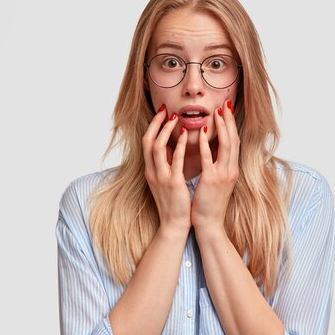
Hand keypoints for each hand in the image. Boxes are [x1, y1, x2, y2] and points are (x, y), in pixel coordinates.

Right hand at [142, 105, 191, 231]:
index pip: (147, 143)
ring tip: (175, 118)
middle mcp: (152, 172)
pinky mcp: (173, 183)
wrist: (174, 224)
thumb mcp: (165, 181)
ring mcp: (161, 177)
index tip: (162, 114)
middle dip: (155, 124)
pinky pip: (175, 161)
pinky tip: (186, 135)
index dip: (153, 126)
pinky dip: (180, 146)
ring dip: (166, 131)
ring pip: (158, 148)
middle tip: (165, 110)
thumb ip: (166, 165)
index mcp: (150, 170)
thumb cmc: (173, 203)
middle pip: (148, 141)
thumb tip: (173, 148)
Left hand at [191, 99, 238, 229]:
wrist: (209, 224)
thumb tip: (213, 151)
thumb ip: (217, 166)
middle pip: (233, 139)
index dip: (231, 125)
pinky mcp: (212, 180)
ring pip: (226, 145)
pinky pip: (209, 158)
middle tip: (225, 104)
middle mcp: (231, 170)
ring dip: (222, 127)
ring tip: (216, 112)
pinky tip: (200, 131)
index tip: (227, 110)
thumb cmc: (209, 204)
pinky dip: (206, 143)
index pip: (234, 142)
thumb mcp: (217, 182)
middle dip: (229, 120)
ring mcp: (223, 175)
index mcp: (232, 170)